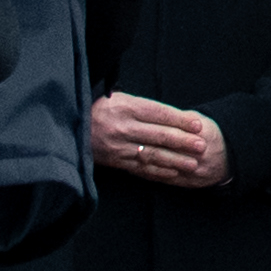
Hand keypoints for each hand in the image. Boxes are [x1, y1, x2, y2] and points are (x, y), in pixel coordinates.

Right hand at [90, 91, 229, 188]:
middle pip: (159, 135)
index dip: (180, 119)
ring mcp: (118, 146)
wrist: (69, 127)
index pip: (159, 113)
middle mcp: (122, 126)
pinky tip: (174, 172)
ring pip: (152, 154)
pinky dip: (158, 170)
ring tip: (193, 163)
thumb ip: (144, 106)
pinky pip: (140, 167)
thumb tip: (176, 115)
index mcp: (126, 107)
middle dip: (183, 141)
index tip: (198, 125)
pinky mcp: (115, 161)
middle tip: (201, 145)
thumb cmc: (100, 109)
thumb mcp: (119, 98)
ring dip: (174, 160)